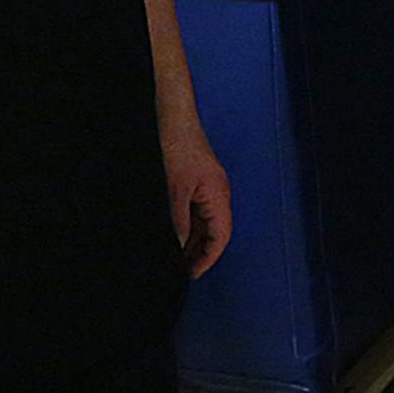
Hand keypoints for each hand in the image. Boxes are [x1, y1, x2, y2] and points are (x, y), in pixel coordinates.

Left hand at [162, 118, 231, 276]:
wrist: (173, 118)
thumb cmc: (178, 147)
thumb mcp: (175, 189)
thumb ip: (178, 220)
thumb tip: (177, 246)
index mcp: (218, 194)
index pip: (220, 235)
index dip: (209, 257)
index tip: (193, 274)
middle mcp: (216, 193)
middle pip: (214, 232)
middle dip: (199, 253)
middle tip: (181, 272)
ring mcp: (207, 188)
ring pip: (203, 223)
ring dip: (191, 241)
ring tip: (174, 260)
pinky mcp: (196, 184)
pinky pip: (195, 212)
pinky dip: (186, 227)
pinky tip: (173, 237)